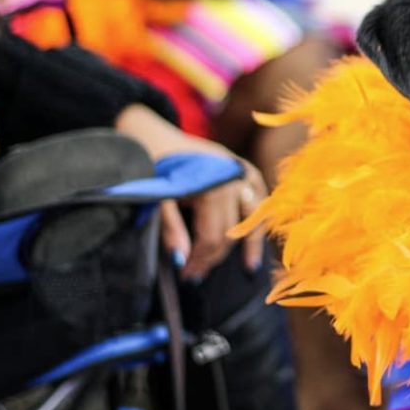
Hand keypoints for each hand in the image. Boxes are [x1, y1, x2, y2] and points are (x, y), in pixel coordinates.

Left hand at [115, 104, 267, 279]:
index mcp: (214, 186)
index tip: (186, 276)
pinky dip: (258, 216)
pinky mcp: (243, 167)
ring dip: (250, 243)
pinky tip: (255, 232)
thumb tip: (182, 260)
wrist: (149, 133)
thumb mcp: (156, 197)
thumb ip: (171, 229)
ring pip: (254, 217)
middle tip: (196, 275)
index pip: (214, 237)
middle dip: (214, 257)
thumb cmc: (150, 164)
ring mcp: (242, 172)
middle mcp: (235, 179)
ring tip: (248, 267)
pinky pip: (259, 197)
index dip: (200, 260)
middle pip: (232, 231)